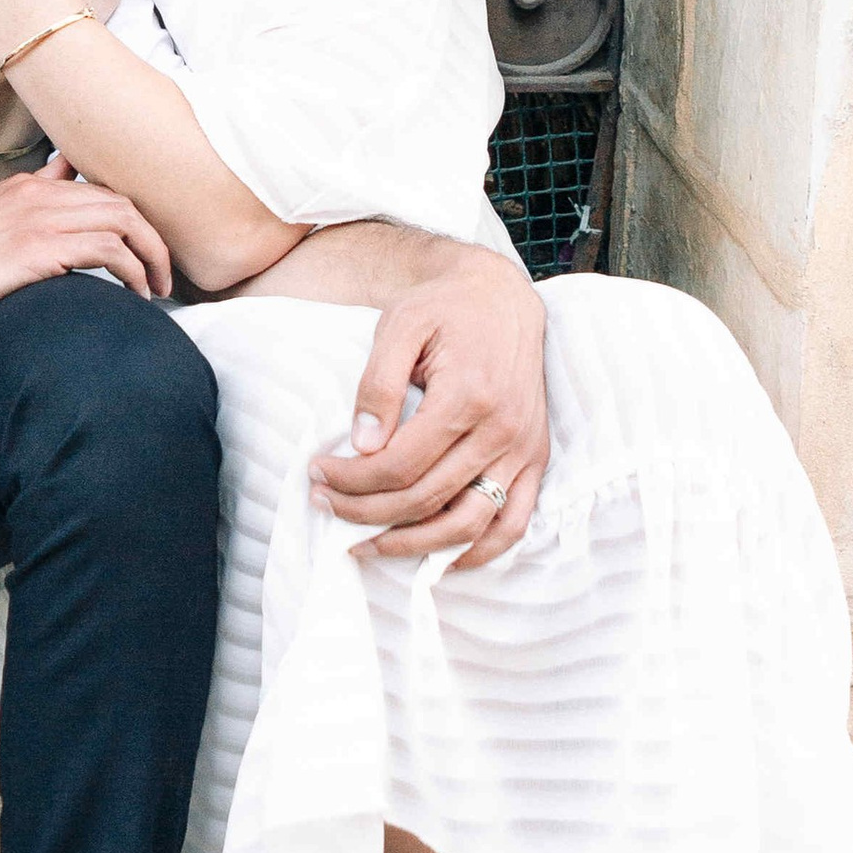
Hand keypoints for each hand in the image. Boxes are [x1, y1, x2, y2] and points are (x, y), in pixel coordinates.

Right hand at [0, 152, 173, 335]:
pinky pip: (109, 250)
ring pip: (123, 220)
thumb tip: (62, 181)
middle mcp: (37, 193)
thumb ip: (28, 203)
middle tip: (162, 273)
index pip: (100, 188)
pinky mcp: (40, 249)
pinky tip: (137, 294)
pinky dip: (134, 271)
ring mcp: (39, 218)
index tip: (145, 251)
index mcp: (27, 185)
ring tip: (156, 288)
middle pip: (121, 200)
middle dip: (153, 238)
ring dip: (151, 256)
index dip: (133, 219)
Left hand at [308, 245, 547, 567]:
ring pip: (467, 524)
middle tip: (325, 504)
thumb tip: (362, 446)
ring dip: (412, 544)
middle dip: (366, 512)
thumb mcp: (400, 326)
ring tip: (366, 544)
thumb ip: (378, 385)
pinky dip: (477, 551)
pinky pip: (514, 524)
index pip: (399, 464)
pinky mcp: (536, 458)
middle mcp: (502, 429)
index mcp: (467, 395)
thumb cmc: (444, 306)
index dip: (351, 480)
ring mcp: (524, 449)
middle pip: (426, 499)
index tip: (317, 473)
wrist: (501, 295)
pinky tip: (438, 558)